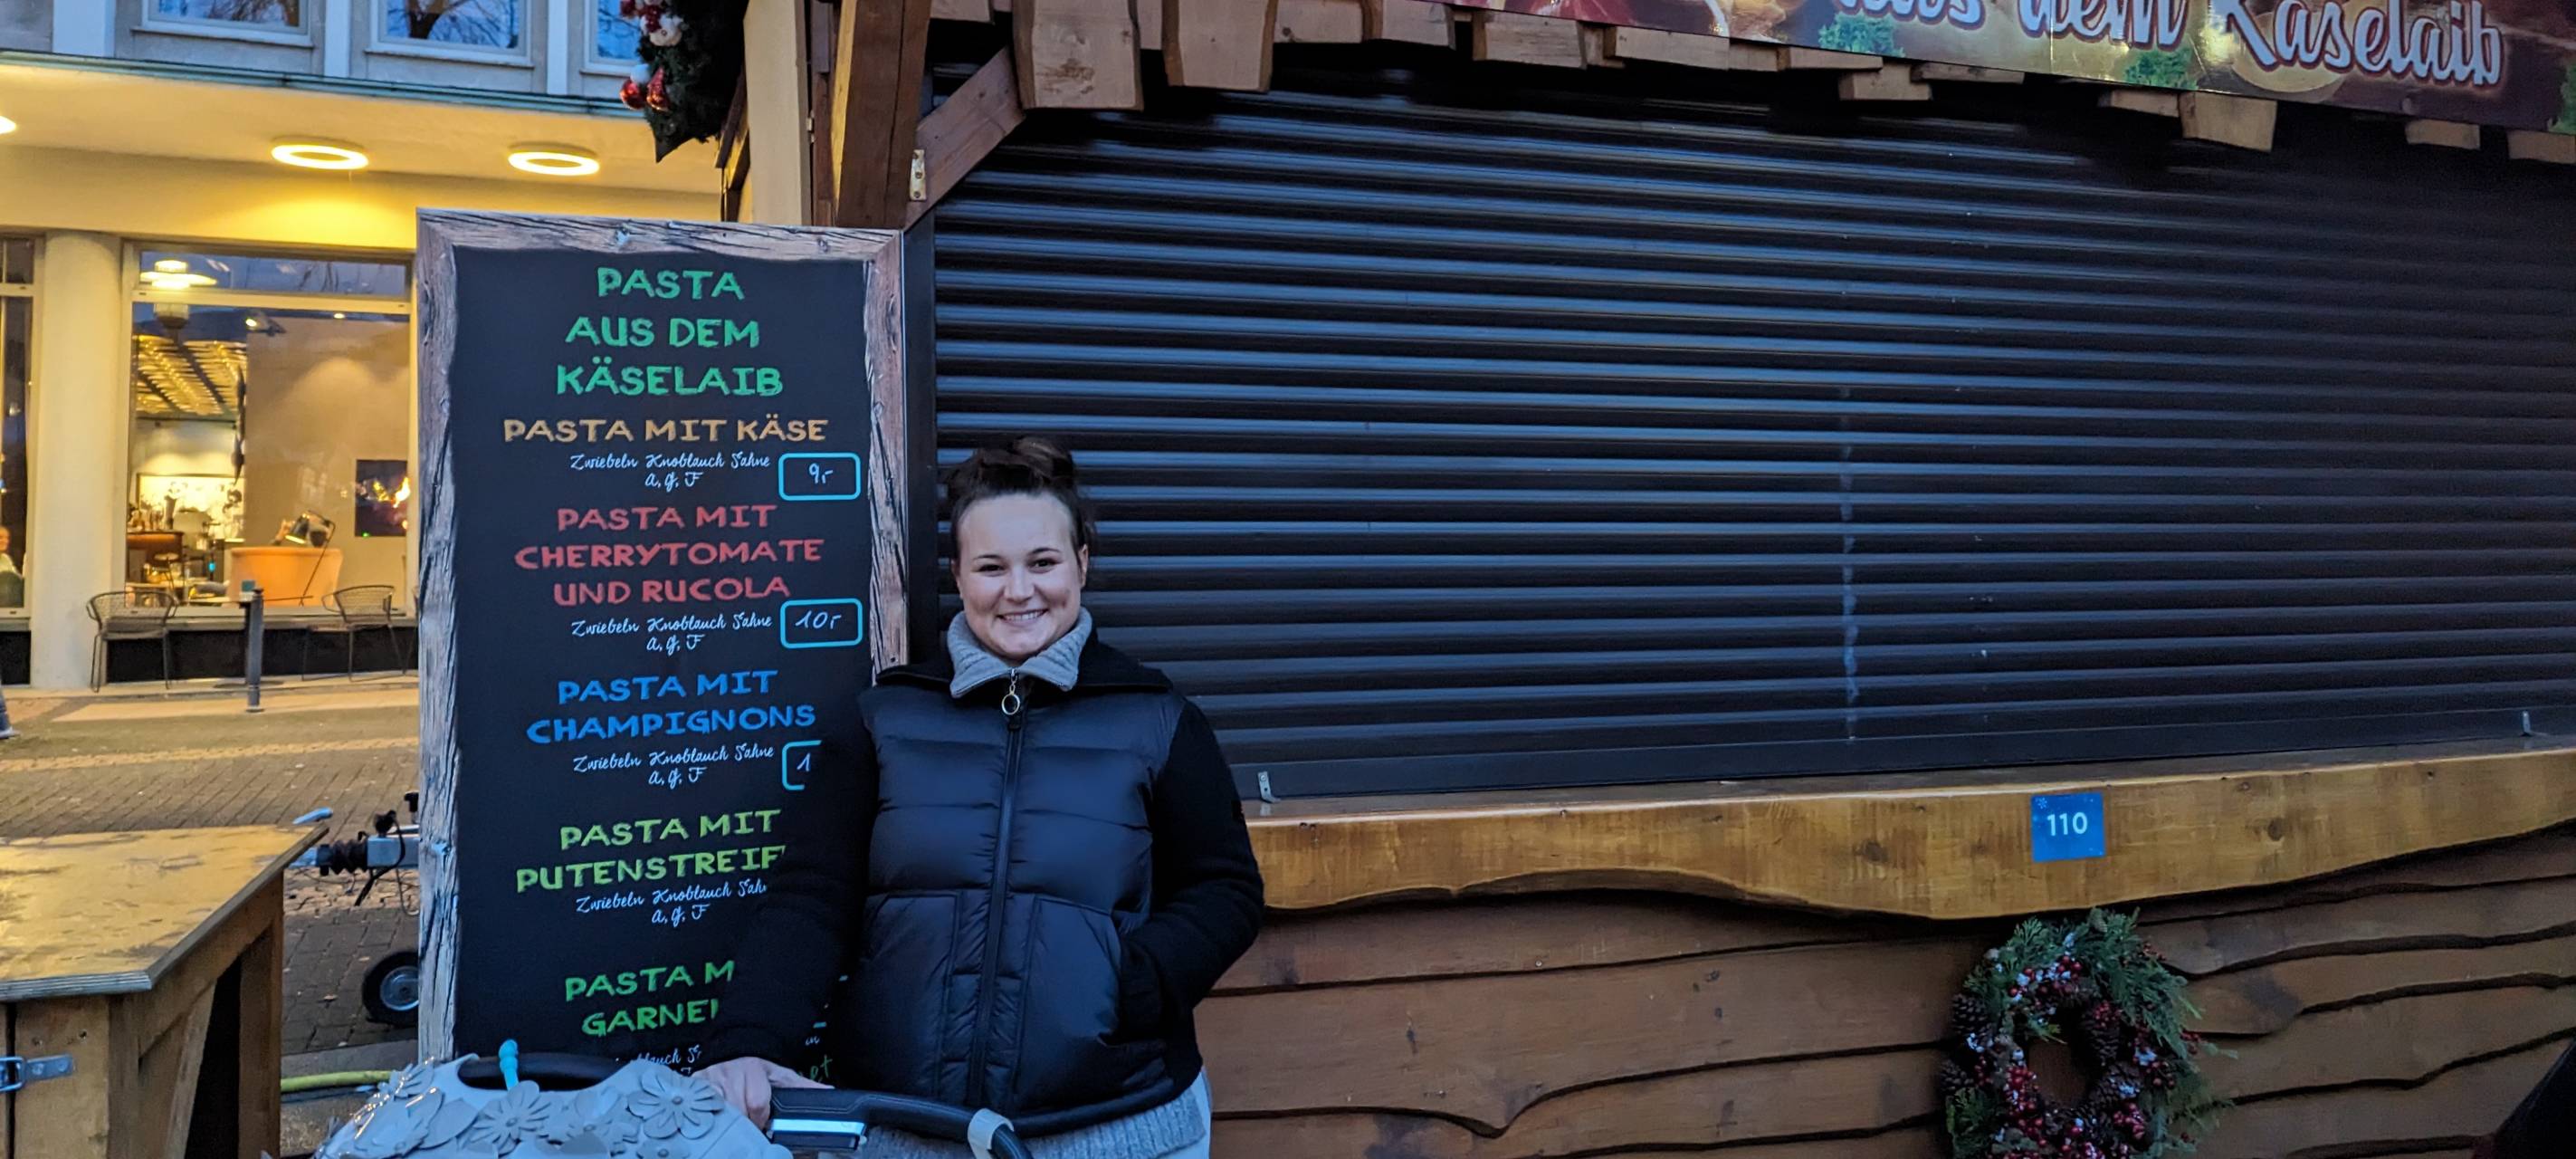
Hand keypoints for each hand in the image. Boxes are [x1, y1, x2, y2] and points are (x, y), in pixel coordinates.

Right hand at [693, 1056, 826, 1130]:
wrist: (734, 1046)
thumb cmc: (759, 1066)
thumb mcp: (781, 1073)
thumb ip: (802, 1086)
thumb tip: (828, 1093)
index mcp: (753, 1070)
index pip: (757, 1103)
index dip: (761, 1118)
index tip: (762, 1127)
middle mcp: (729, 1074)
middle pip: (737, 1110)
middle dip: (744, 1124)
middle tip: (747, 1132)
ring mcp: (710, 1080)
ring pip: (718, 1110)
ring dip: (725, 1123)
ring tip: (731, 1130)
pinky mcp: (695, 1084)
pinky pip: (698, 1106)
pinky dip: (706, 1116)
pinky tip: (713, 1122)